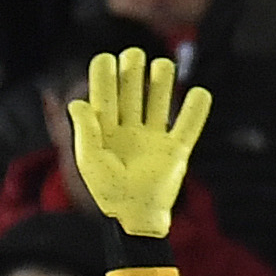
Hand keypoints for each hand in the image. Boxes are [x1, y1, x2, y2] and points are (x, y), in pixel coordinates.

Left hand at [65, 46, 212, 238]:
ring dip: (162, 80)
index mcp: (106, 131)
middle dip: (133, 70)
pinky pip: (189, 126)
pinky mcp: (176, 151)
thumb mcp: (90, 162)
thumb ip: (84, 131)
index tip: (106, 59)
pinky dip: (196, 110)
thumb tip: (77, 102)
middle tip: (134, 56)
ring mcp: (154, 138)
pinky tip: (199, 93)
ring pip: (160, 100)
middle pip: (133, 91)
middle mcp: (130, 130)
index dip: (105, 76)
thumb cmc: (109, 194)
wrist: (136, 220)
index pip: (105, 95)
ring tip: (162, 65)